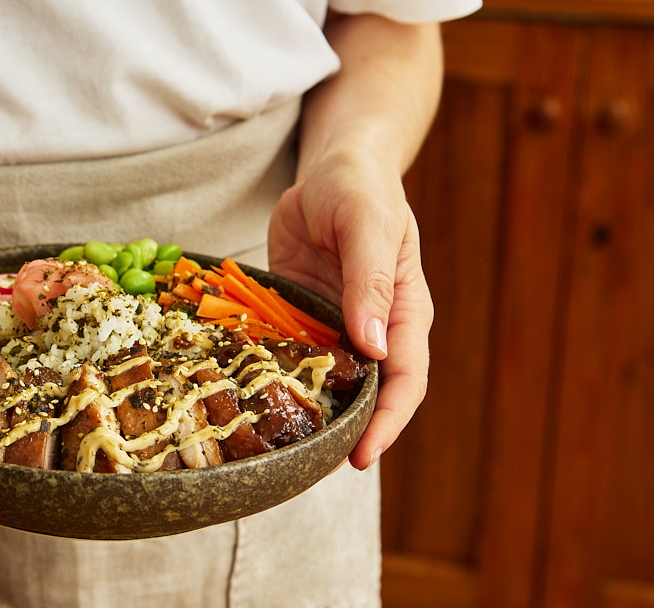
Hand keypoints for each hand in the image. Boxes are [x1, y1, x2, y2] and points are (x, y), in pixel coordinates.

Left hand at [268, 148, 433, 469]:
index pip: (404, 380)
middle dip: (345, 434)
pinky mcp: (301, 317)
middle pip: (366, 395)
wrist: (331, 169)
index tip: (362, 458)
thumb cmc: (360, 189)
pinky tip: (249, 398)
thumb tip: (373, 345)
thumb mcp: (367, 225)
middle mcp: (371, 328)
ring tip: (275, 448)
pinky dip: (274, 378)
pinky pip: (289, 356)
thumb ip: (369, 281)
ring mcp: (334, 326)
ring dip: (306, 413)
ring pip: (325, 383)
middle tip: (309, 468)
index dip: (387, 423)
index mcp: (403, 312)